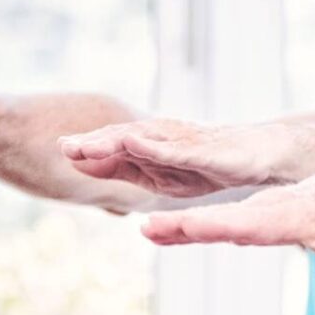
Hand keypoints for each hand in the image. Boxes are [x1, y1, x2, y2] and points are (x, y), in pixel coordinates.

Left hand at [59, 119, 293, 198]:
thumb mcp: (160, 176)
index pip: (111, 148)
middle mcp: (160, 138)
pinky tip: (132, 143)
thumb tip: (83, 167)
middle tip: (62, 146)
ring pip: (140, 140)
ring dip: (112, 141)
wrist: (257, 155)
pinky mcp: (201, 149)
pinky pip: (172, 148)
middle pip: (119, 139)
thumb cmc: (209, 166)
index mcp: (148, 147)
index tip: (56, 151)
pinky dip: (150, 145)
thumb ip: (125, 171)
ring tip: (86, 145)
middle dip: (91, 142)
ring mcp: (180, 141)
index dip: (85, 149)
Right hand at [139, 172, 314, 308]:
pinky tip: (155, 233)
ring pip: (211, 219)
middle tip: (155, 225)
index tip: (197, 224)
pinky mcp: (243, 221)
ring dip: (178, 225)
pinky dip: (183, 228)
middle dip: (193, 223)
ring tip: (146, 229)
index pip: (256, 223)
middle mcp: (266, 211)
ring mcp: (251, 215)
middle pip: (225, 218)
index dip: (226, 225)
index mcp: (292, 216)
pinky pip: (210, 224)